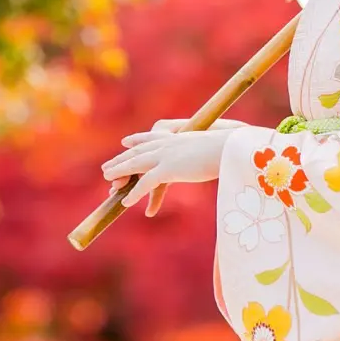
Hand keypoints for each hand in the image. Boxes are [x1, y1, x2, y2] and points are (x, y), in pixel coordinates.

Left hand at [102, 116, 249, 216]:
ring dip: (120, 173)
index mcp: (179, 137)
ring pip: (136, 164)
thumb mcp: (214, 148)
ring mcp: (167, 155)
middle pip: (139, 152)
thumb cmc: (230, 148)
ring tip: (108, 182)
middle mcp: (169, 143)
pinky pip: (146, 183)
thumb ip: (205, 151)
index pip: (153, 137)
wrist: (233, 147)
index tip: (125, 142)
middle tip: (106, 168)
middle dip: (121, 160)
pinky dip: (135, 193)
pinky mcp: (169, 168)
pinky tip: (126, 203)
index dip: (138, 140)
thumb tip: (216, 156)